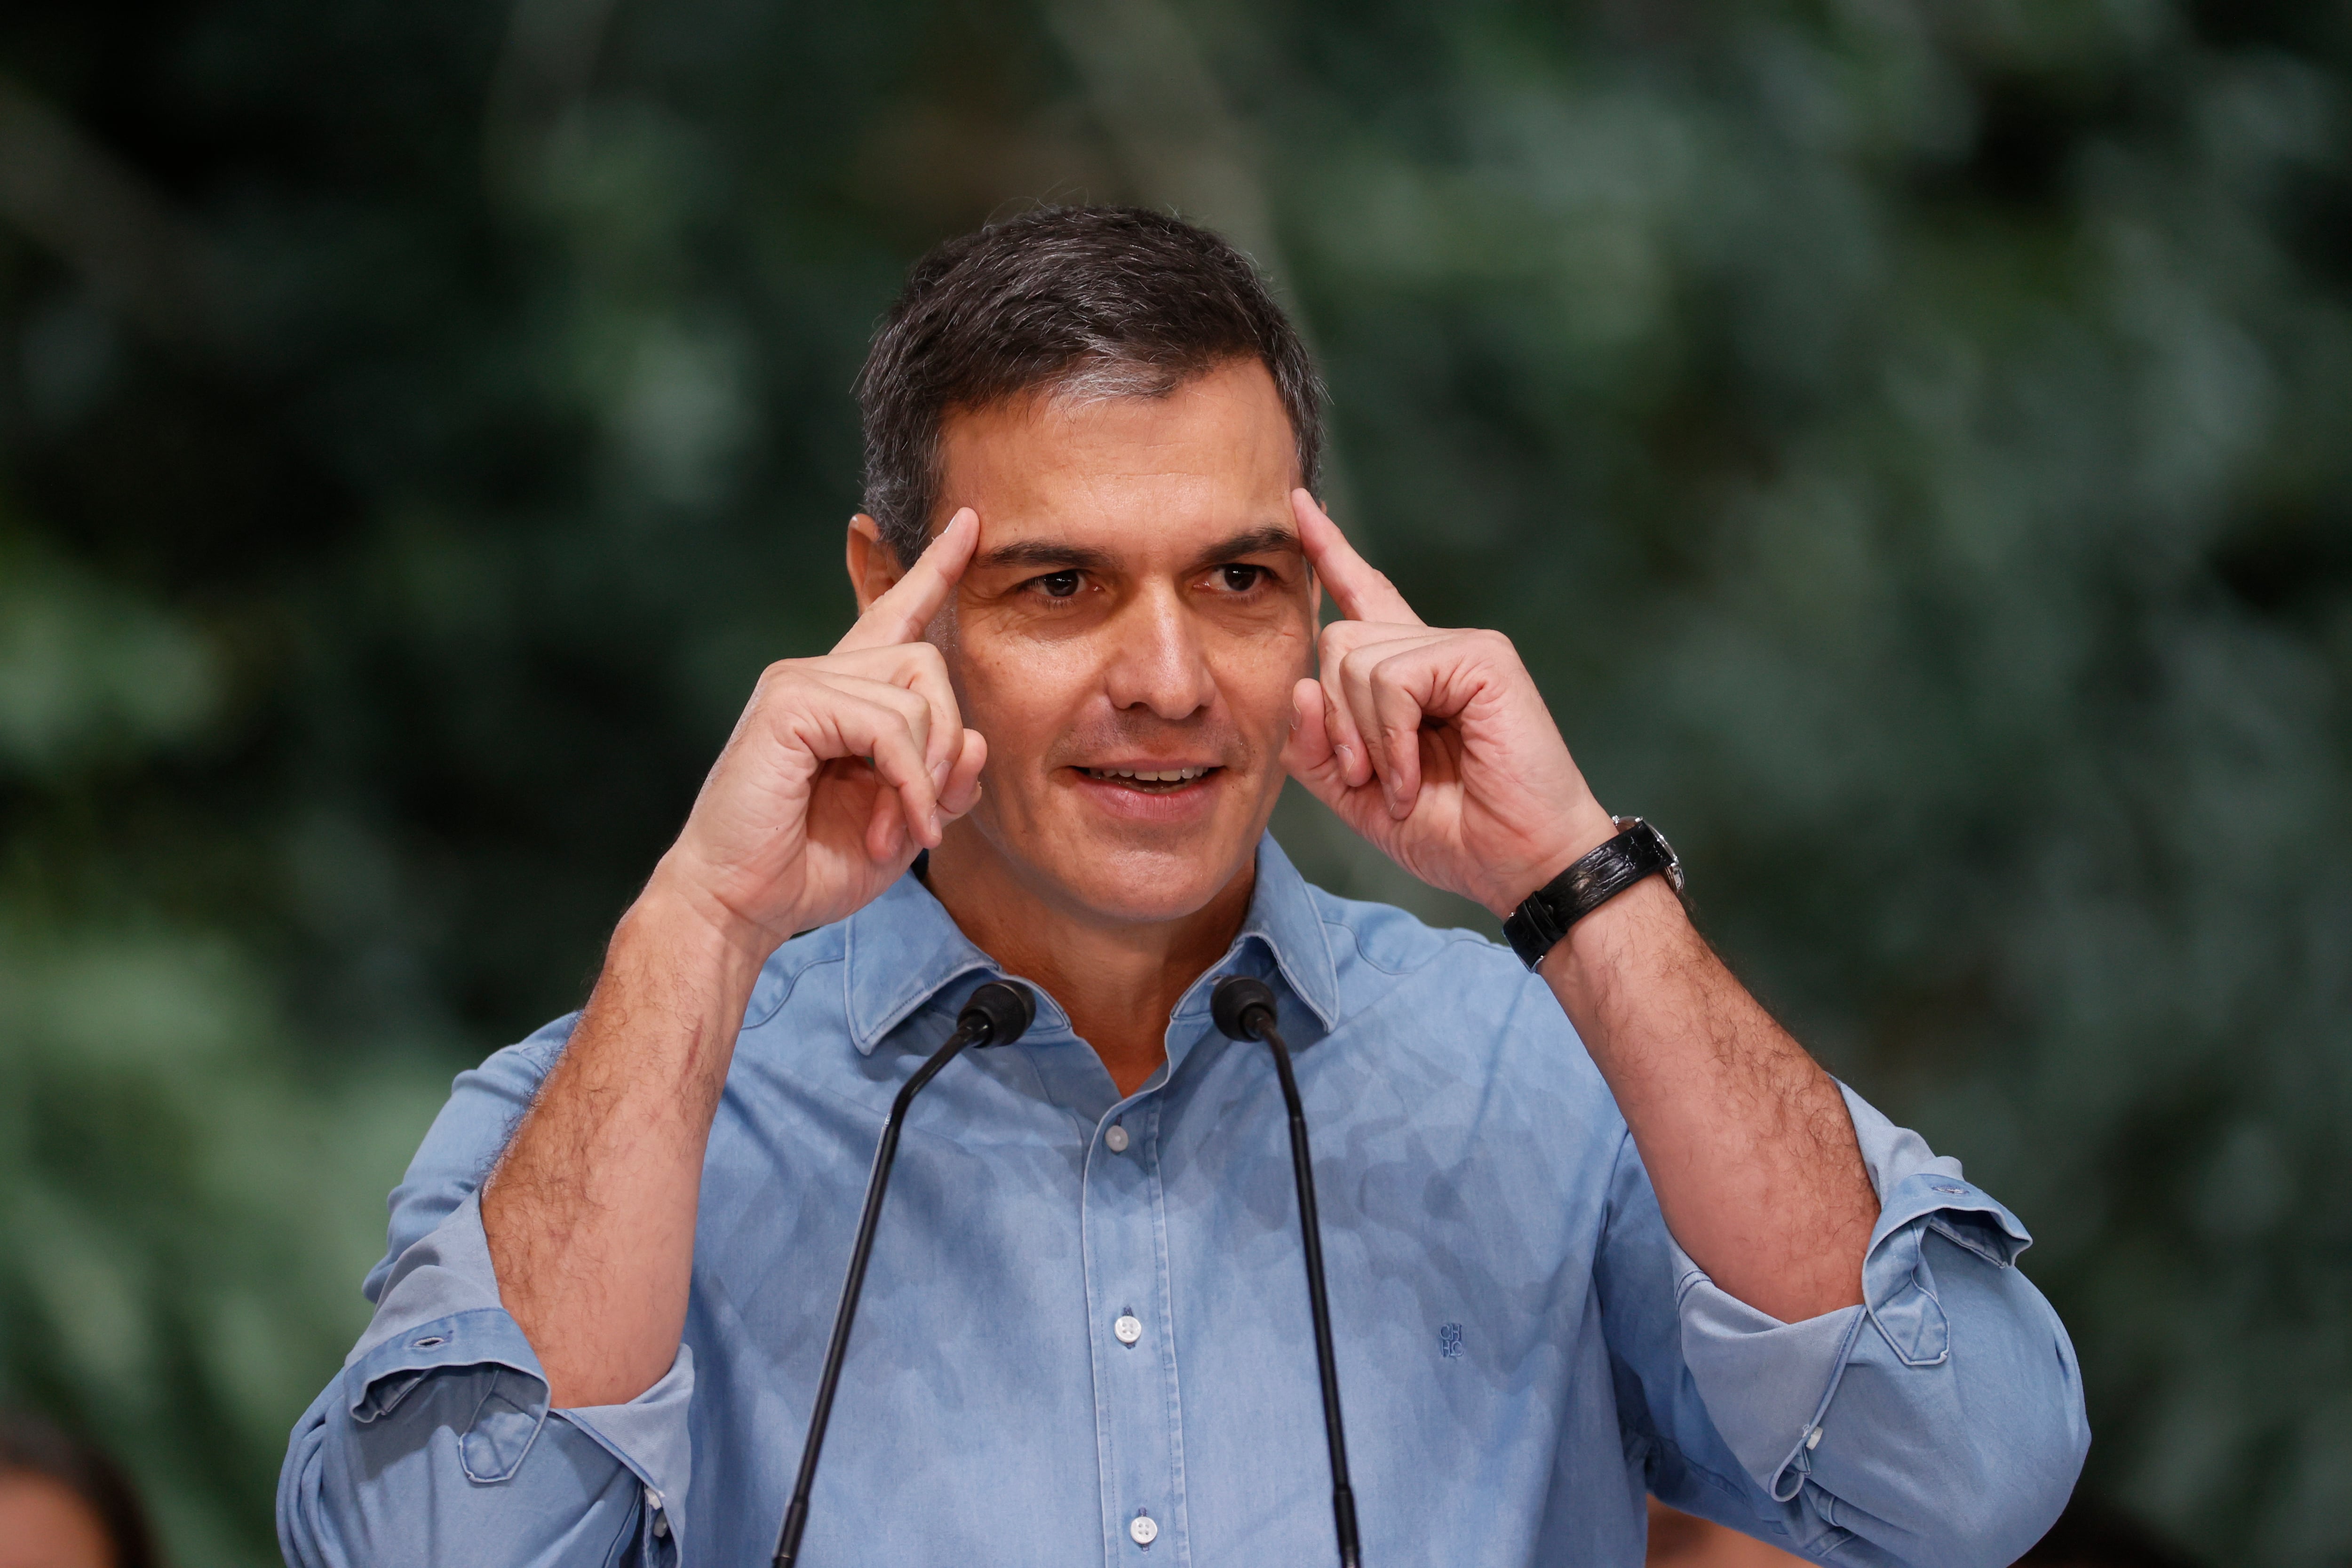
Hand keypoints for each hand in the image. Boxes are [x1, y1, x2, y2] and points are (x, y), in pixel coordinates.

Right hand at [649, 509, 988, 955]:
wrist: (740, 905)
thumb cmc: (810, 865)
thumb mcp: (902, 821)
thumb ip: (943, 777)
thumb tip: (972, 739)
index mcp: (843, 694)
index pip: (894, 615)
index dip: (933, 569)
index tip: (969, 523)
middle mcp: (819, 673)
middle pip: (929, 661)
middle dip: (945, 742)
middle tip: (924, 815)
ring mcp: (799, 680)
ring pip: (916, 695)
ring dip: (924, 777)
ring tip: (898, 832)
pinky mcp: (790, 702)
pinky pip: (887, 726)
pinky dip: (906, 783)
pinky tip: (889, 829)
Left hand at [1283, 491, 1617, 916]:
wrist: (1520, 864)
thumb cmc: (1454, 831)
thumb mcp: (1359, 796)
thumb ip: (1316, 747)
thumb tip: (1302, 686)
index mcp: (1406, 674)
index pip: (1359, 598)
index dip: (1328, 552)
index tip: (1299, 506)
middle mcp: (1432, 649)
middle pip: (1335, 641)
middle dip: (1336, 721)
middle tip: (1371, 778)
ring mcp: (1461, 646)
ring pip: (1357, 659)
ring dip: (1367, 738)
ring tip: (1405, 781)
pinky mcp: (1483, 657)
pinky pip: (1394, 678)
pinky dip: (1394, 737)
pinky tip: (1419, 772)